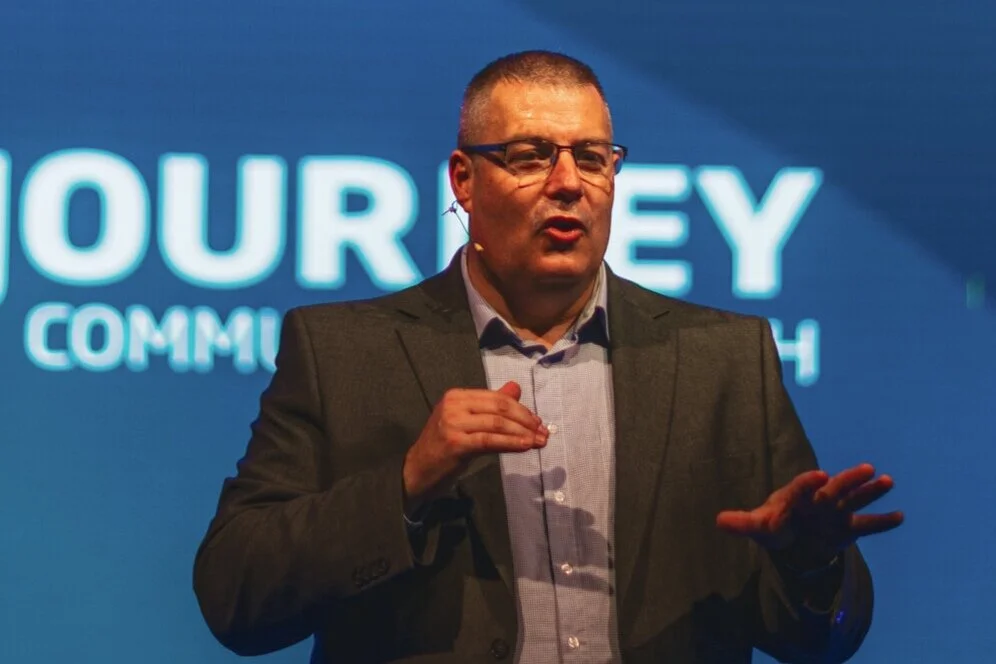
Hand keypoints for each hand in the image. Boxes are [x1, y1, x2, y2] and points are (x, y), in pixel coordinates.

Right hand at [402, 381, 547, 512]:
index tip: (537, 421)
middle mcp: (453, 405)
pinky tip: (525, 446)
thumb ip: (491, 404)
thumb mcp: (468, 421)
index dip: (520, 409)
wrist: (418, 470)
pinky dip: (511, 442)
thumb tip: (515, 388)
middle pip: (499, 408)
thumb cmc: (444, 446)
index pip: (496, 398)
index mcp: (457, 396)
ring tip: (539, 441)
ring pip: (497, 424)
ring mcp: (452, 423)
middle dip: (525, 420)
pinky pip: (490, 441)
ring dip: (522, 433)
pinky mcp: (455, 443)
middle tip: (543, 432)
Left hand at [715, 463, 903, 564]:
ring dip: (870, 492)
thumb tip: (719, 521)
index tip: (820, 475)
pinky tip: (900, 516)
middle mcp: (818, 500)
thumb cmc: (774, 525)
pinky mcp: (846, 528)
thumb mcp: (758, 526)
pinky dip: (882, 522)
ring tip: (887, 480)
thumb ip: (742, 522)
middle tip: (866, 468)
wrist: (790, 537)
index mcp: (794, 496)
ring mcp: (834, 513)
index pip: (801, 487)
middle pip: (834, 488)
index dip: (808, 482)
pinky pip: (866, 525)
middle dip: (848, 479)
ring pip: (854, 500)